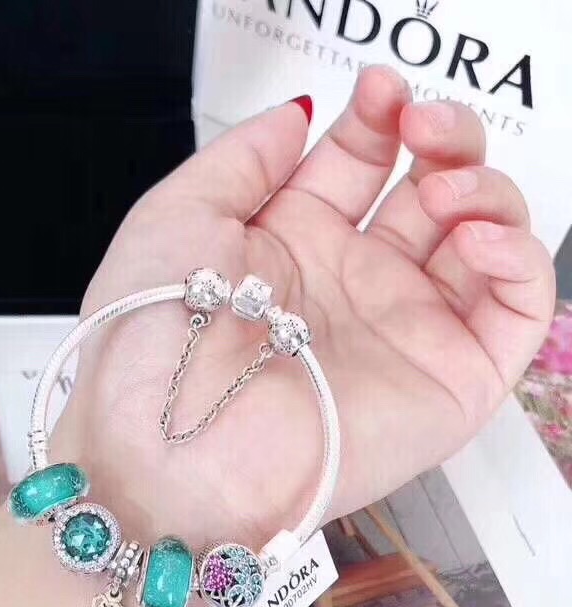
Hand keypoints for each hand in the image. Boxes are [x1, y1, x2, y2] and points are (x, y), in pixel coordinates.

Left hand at [55, 65, 554, 551]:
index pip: (361, 165)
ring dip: (483, 194)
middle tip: (423, 128)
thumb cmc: (150, 340)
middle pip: (429, 195)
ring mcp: (402, 332)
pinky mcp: (447, 384)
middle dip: (443, 143)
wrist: (168, 450)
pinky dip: (519, 260)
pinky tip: (477, 237)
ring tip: (442, 191)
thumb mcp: (177, 218)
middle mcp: (349, 286)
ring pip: (483, 245)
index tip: (380, 93)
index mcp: (291, 246)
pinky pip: (515, 313)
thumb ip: (243, 157)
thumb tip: (300, 114)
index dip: (379, 121)